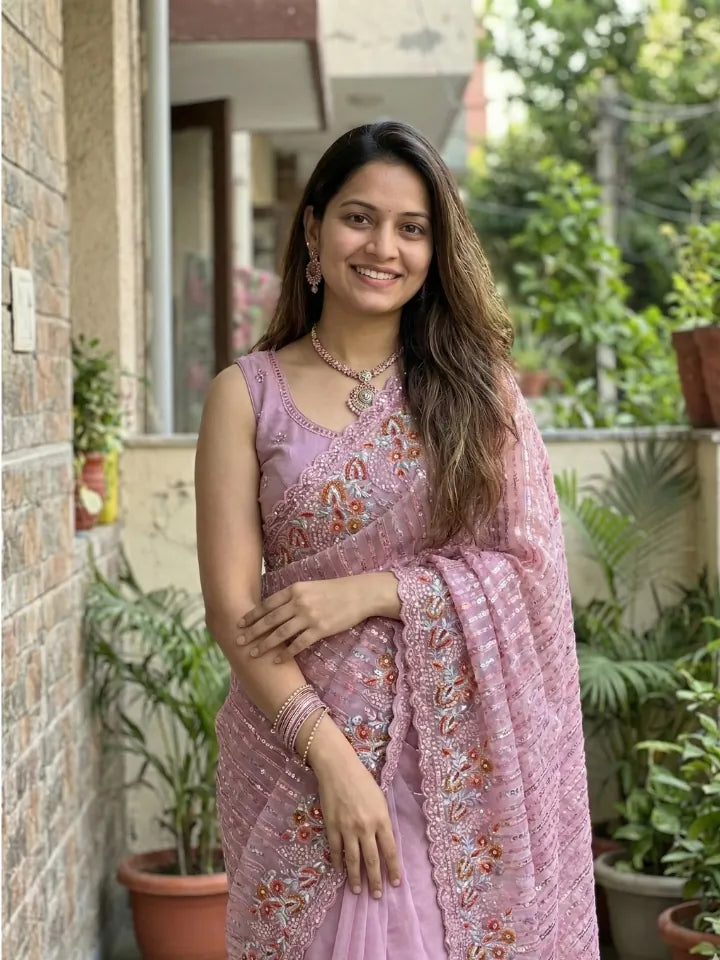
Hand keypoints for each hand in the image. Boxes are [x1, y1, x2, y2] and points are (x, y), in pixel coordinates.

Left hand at [236, 574, 398, 661]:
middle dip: (252, 632)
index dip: (252, 615)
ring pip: (280, 633)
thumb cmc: (336, 590)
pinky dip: (286, 653)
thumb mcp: (311, 587)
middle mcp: (299, 602)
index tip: (239, 623)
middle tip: (238, 642)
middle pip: (270, 620)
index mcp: (295, 589)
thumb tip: (276, 609)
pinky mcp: (320, 629)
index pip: (268, 604)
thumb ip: (294, 597)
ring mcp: (309, 616)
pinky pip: (298, 644)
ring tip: (253, 654)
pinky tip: (278, 661)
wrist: (360, 594)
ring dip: (264, 645)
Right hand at [310, 729, 400, 898]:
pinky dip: (338, 863)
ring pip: (353, 860)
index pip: (390, 851)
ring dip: (356, 878)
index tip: (395, 883)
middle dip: (375, 881)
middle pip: (372, 860)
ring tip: (357, 891)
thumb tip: (383, 841)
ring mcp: (347, 829)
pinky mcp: (332, 827)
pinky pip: (336, 850)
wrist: (338, 768)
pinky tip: (340, 871)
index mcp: (381, 819)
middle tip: (377, 895)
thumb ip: (382, 821)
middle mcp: (366, 827)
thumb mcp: (380, 799)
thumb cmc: (362, 780)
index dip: (393, 869)